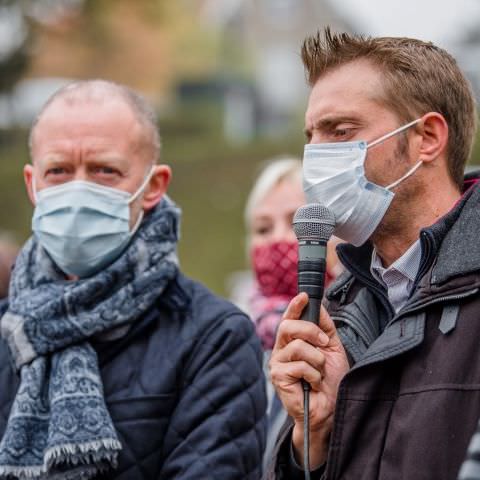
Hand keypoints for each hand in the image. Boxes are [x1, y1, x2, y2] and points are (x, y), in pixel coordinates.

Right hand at [269, 292, 348, 467]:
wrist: (330, 409)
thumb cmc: (330, 380)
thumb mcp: (332, 348)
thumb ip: (325, 327)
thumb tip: (318, 306)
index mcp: (293, 340)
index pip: (290, 318)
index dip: (295, 306)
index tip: (304, 296)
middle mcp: (282, 348)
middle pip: (289, 326)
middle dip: (311, 331)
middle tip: (325, 343)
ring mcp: (277, 362)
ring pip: (298, 347)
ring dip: (317, 360)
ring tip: (319, 373)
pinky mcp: (278, 376)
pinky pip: (299, 365)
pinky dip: (314, 375)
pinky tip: (313, 384)